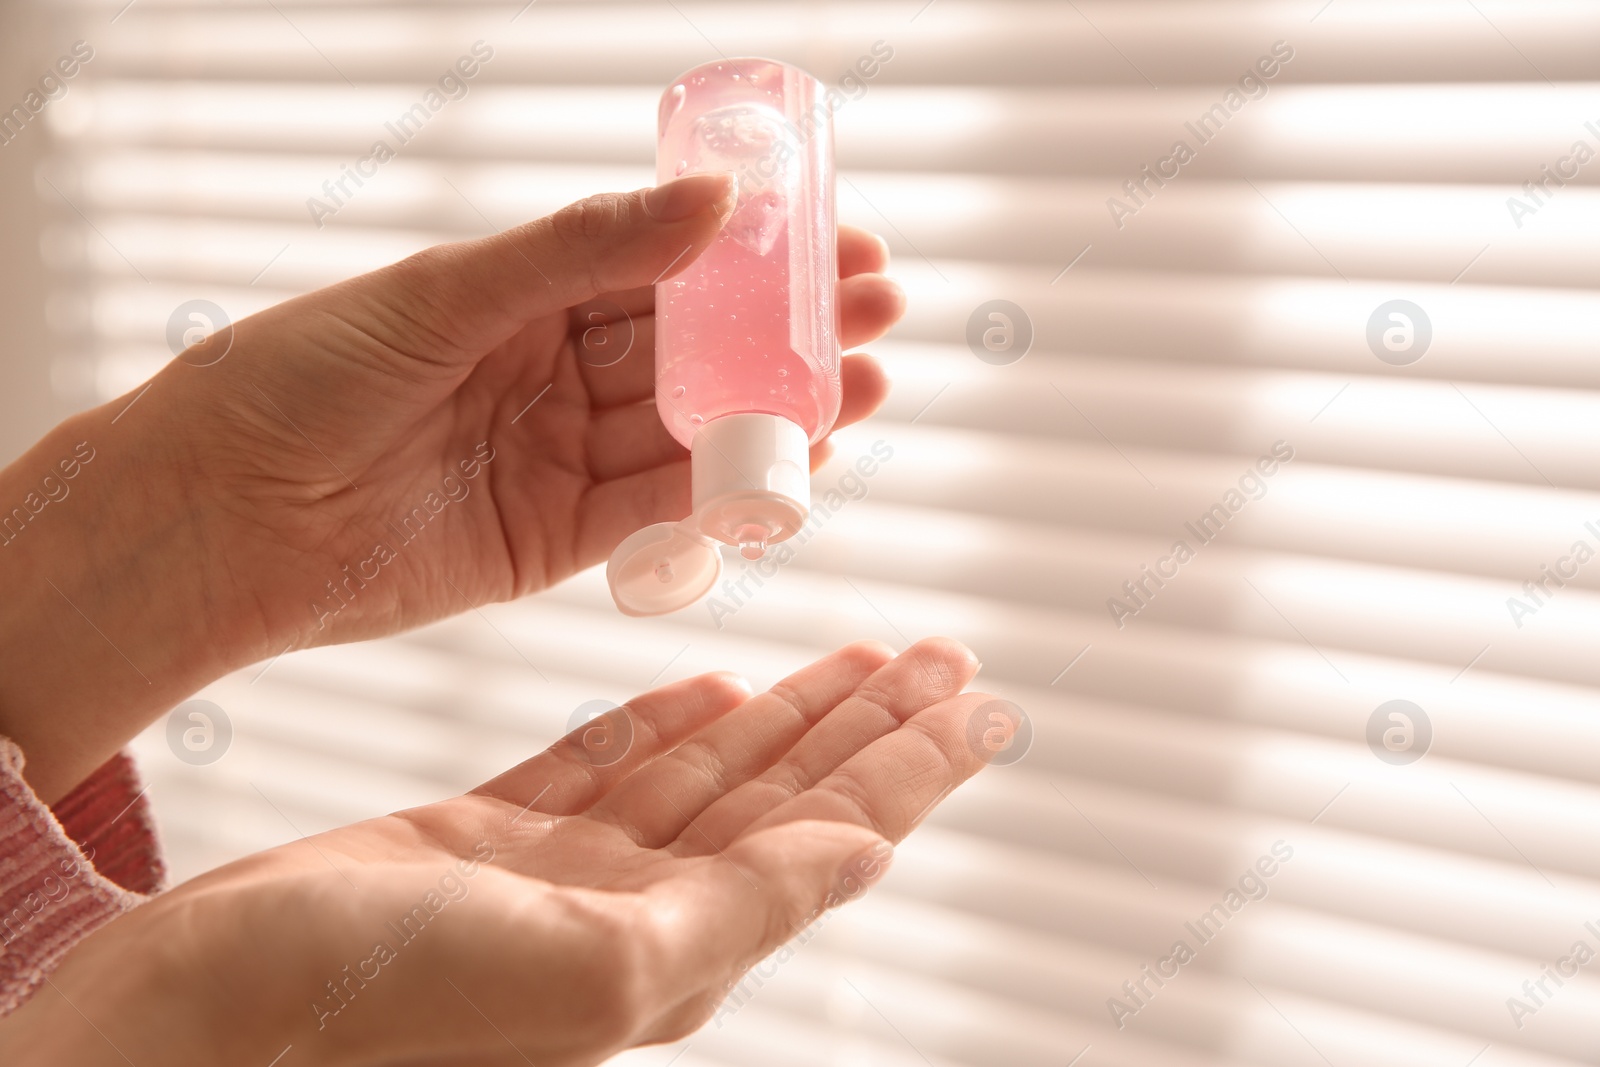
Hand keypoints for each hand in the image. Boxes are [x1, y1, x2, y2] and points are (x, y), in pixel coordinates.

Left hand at [0, 174, 905, 799]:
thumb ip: (585, 251)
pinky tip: (798, 460)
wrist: (220, 522)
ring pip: (692, 428)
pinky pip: (661, 508)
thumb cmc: (302, 380)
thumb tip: (715, 196)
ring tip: (869, 382)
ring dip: (780, 410)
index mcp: (522, 292)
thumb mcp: (450, 293)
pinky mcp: (558, 539)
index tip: (841, 238)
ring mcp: (559, 456)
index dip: (754, 256)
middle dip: (789, 329)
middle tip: (882, 309)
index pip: (664, 265)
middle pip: (694, 348)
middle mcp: (550, 370)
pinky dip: (729, 489)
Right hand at [0, 640, 992, 1065]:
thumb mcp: (599, 966)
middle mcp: (629, 910)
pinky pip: (602, 767)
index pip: (830, 838)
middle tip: (941, 656)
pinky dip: (661, 724)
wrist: (207, 1018)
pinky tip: (714, 691)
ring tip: (859, 656)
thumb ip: (742, 907)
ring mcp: (556, 873)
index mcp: (674, 947)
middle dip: (867, 724)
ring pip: (706, 773)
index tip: (983, 710)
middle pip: (784, 796)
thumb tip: (867, 857)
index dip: (913, 771)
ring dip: (786, 712)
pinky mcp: (484, 837)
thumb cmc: (381, 1010)